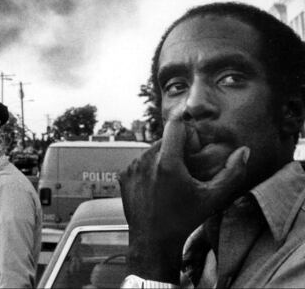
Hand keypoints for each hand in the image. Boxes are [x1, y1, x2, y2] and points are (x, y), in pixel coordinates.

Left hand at [118, 119, 248, 282]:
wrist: (153, 241)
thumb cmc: (185, 219)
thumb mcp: (213, 198)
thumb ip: (232, 173)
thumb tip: (243, 150)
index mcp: (167, 162)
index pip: (175, 125)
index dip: (187, 130)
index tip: (194, 143)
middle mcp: (145, 160)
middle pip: (164, 140)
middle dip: (177, 148)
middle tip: (187, 167)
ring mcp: (132, 168)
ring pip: (151, 151)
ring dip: (163, 158)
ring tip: (173, 179)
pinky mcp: (123, 176)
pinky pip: (139, 163)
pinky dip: (149, 169)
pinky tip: (158, 186)